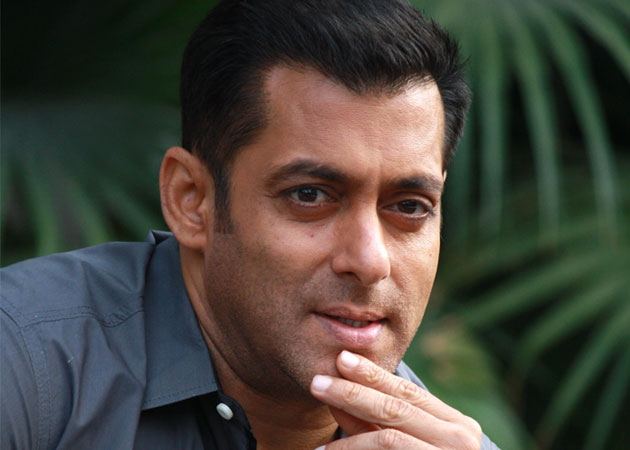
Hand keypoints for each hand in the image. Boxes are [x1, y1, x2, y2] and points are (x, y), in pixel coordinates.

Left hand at [310, 351, 481, 448]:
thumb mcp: (407, 443)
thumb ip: (373, 423)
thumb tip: (335, 395)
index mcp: (457, 425)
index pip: (408, 392)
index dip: (373, 374)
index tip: (340, 360)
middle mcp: (460, 441)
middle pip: (396, 408)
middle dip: (352, 393)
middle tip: (318, 382)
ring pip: (388, 438)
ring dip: (348, 435)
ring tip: (320, 440)